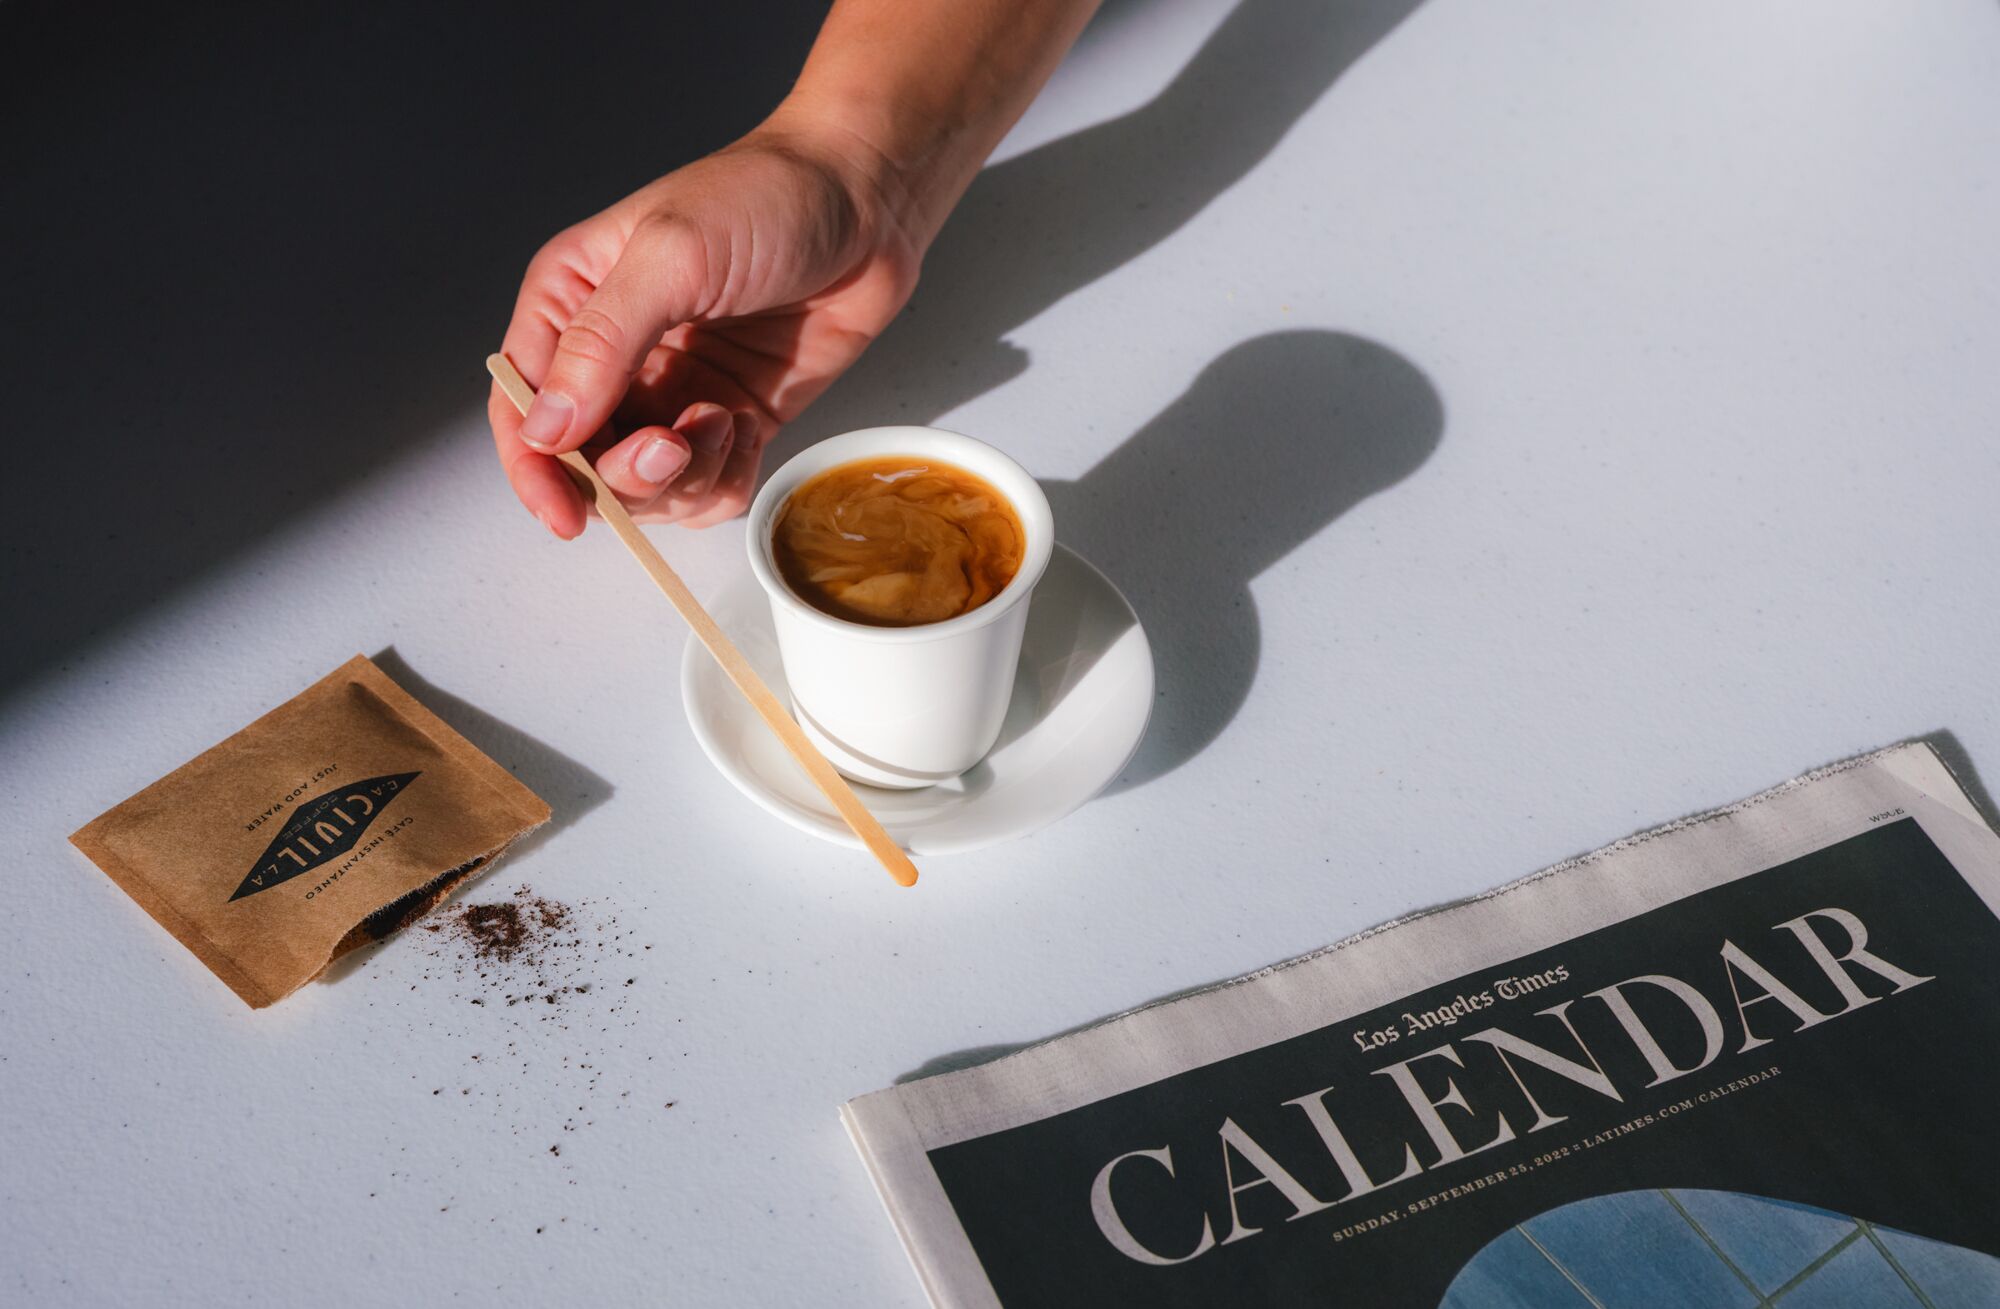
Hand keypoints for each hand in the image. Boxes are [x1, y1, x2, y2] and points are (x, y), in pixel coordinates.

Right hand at [489, 122, 920, 535]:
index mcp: (571, 303)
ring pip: (647, 488)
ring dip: (685, 476)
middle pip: (583, 462)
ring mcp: (670, 393)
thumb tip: (546, 427)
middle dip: (627, 475)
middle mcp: (611, 357)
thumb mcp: (673, 257)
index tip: (567, 514)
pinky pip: (706, 488)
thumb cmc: (766, 197)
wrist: (866, 202)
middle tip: (674, 445)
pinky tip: (746, 424)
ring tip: (723, 417)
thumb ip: (602, 344)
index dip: (534, 469)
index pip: (521, 406)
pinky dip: (724, 477)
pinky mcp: (727, 419)